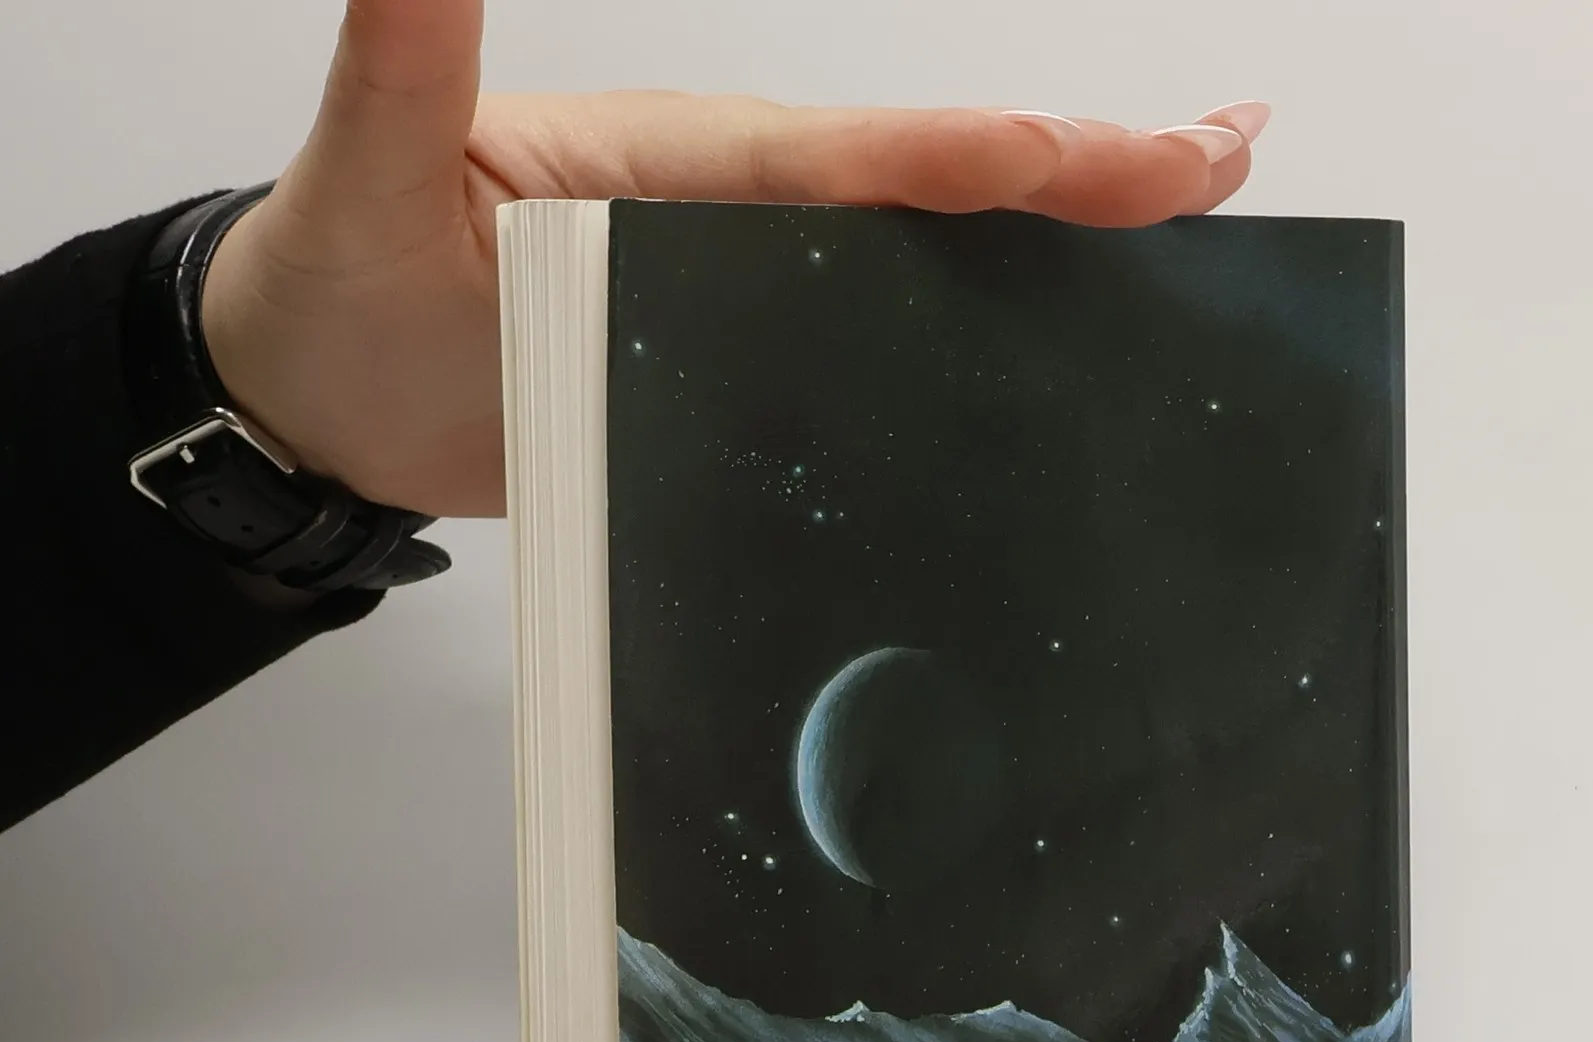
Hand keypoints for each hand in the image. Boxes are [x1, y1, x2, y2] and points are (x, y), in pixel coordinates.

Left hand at [200, 0, 1268, 518]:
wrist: (324, 388)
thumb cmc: (342, 293)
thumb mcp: (362, 175)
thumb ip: (406, 58)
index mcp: (667, 163)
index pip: (842, 157)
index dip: (964, 157)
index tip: (1081, 154)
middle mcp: (729, 205)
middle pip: (924, 181)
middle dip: (1074, 168)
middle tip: (1224, 153)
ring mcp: (747, 275)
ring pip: (928, 241)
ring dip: (1064, 221)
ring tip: (1197, 196)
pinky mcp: (747, 345)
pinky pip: (886, 322)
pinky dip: (986, 303)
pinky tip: (1066, 313)